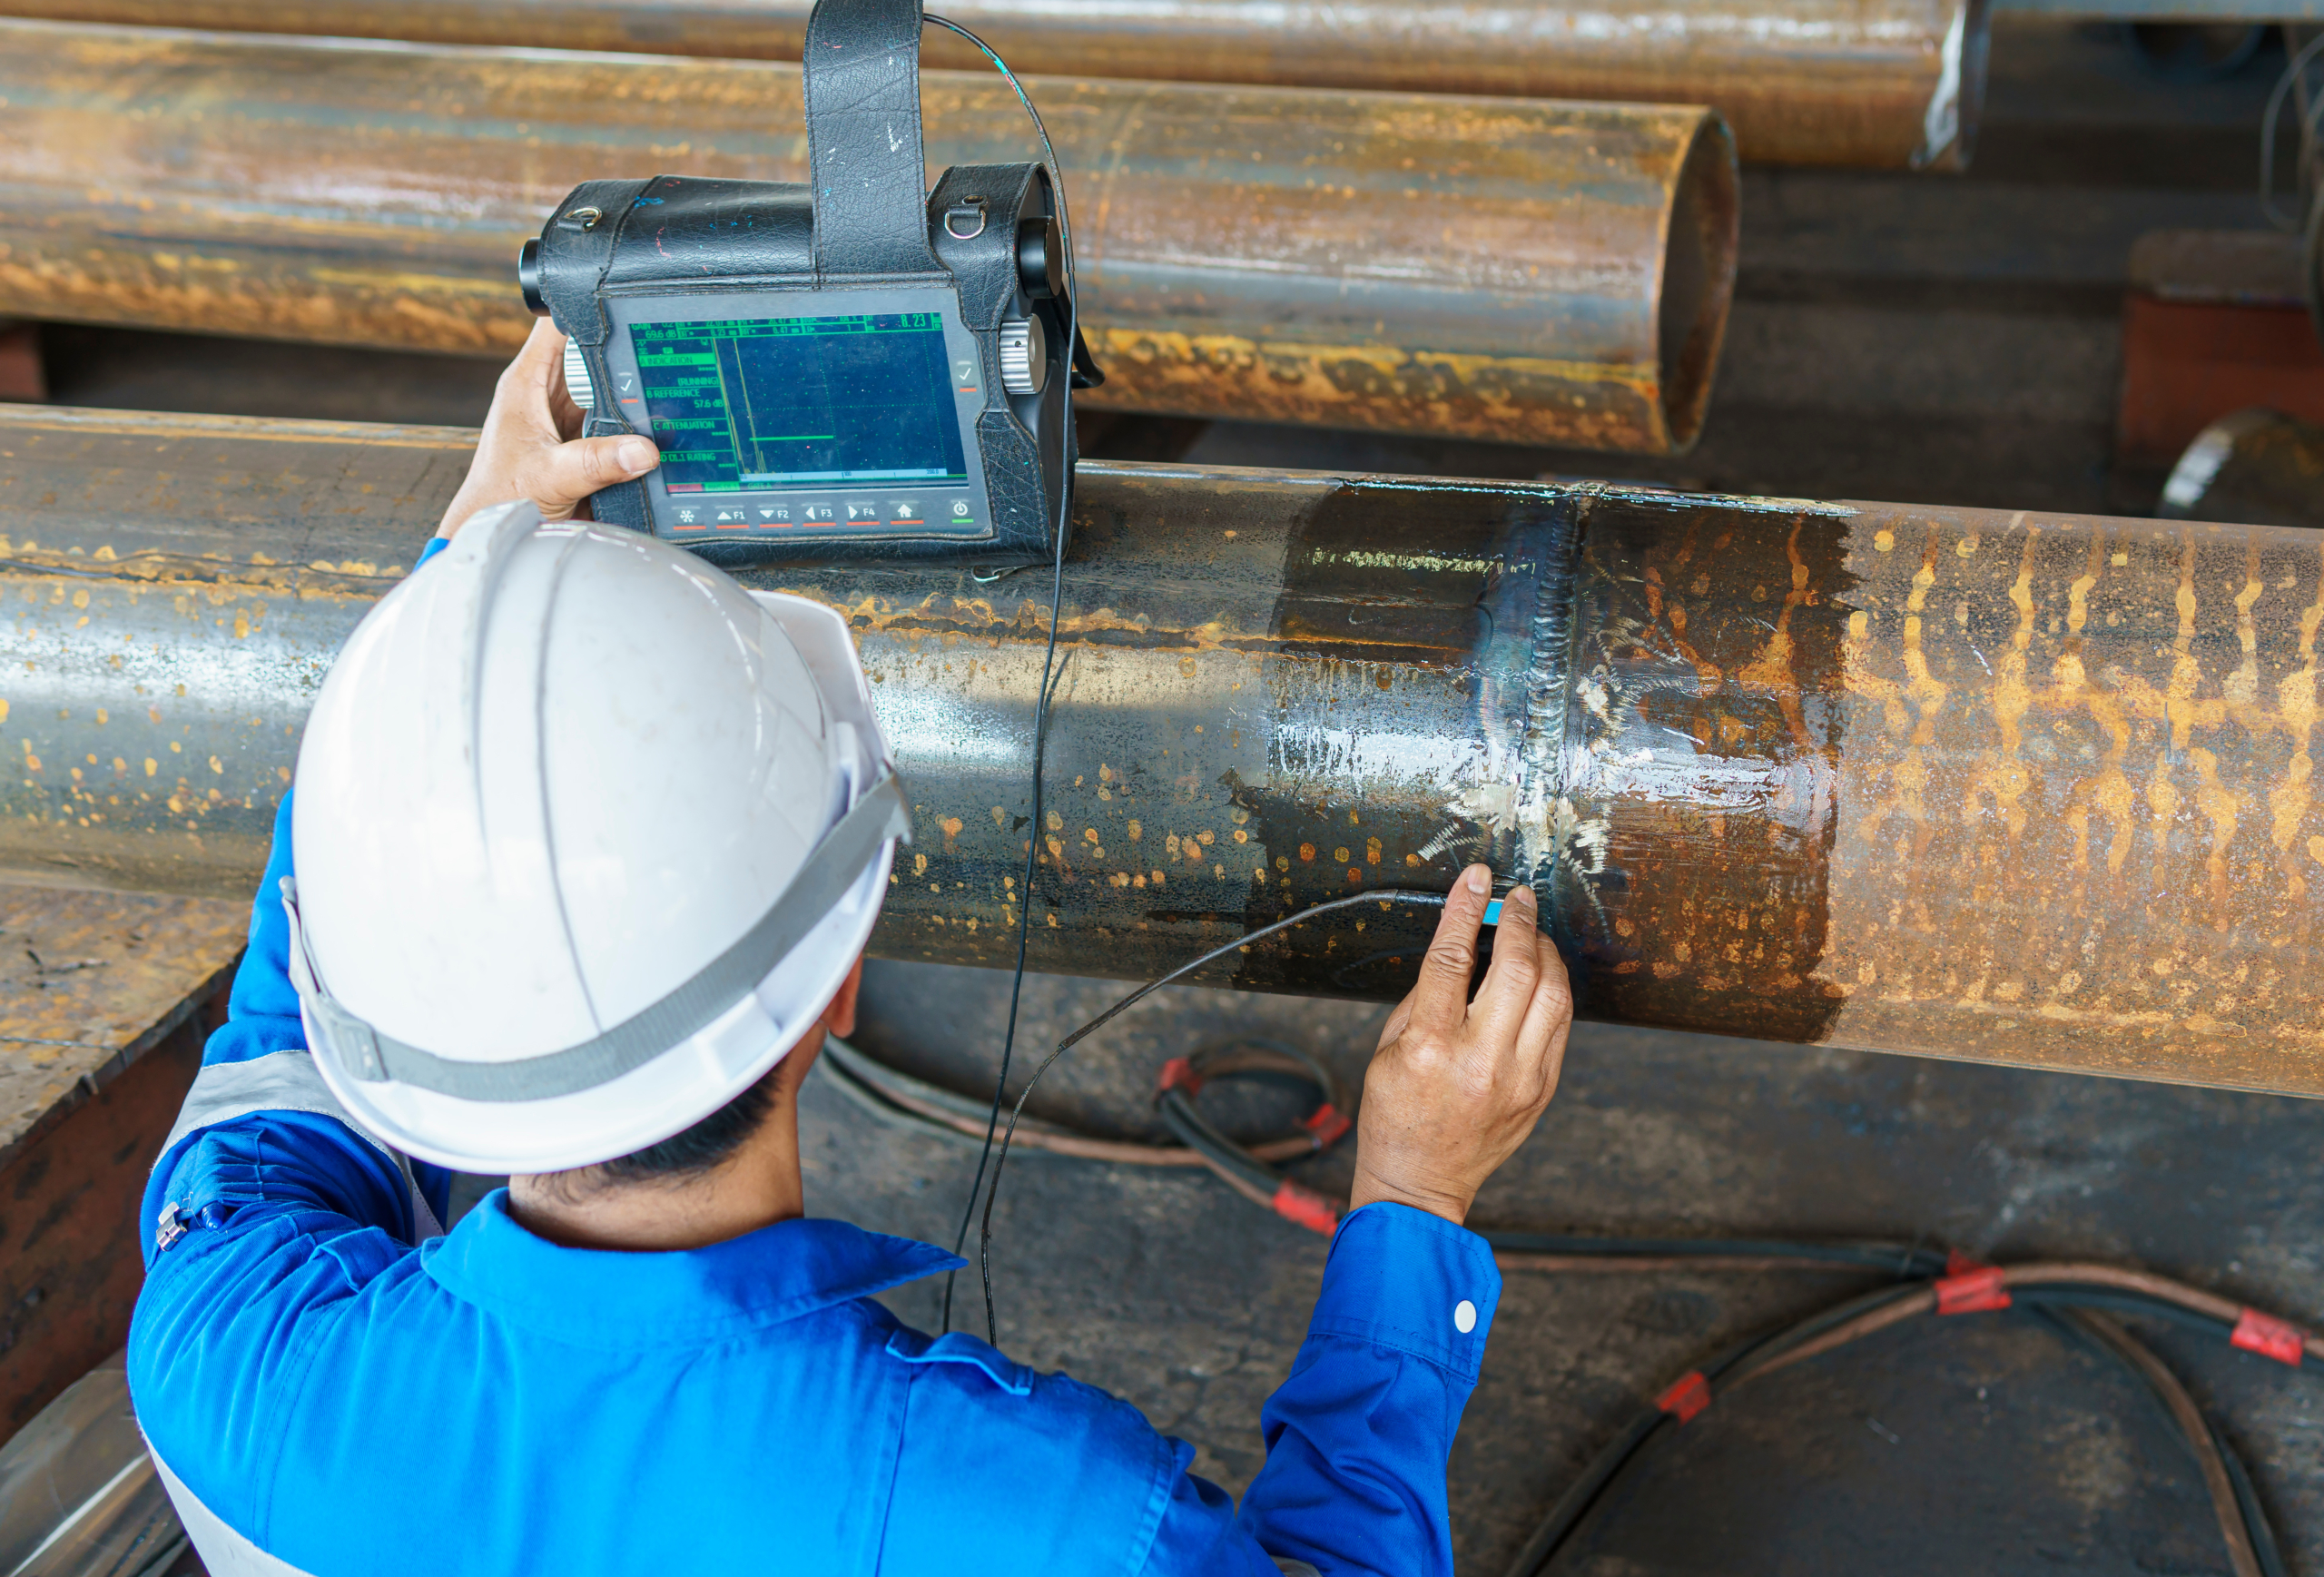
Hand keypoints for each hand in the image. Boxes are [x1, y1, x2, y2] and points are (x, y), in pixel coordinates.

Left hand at [436, 317, 660, 538]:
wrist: (496, 537)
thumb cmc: (499, 502)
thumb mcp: (550, 477)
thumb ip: (596, 463)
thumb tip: (644, 450)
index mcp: (526, 384)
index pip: (556, 324)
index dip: (585, 307)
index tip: (622, 304)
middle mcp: (546, 395)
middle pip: (592, 355)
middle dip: (622, 356)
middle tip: (660, 356)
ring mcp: (566, 419)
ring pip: (608, 391)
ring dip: (630, 396)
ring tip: (663, 393)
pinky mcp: (583, 445)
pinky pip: (616, 426)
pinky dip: (633, 429)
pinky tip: (655, 429)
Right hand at [1348, 866, 1570, 1224]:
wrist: (1421, 1181)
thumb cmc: (1396, 1113)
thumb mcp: (1388, 1047)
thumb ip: (1425, 997)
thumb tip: (1463, 948)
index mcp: (1430, 1046)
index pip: (1453, 958)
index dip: (1467, 909)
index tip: (1479, 878)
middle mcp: (1480, 1060)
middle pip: (1517, 969)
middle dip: (1521, 922)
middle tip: (1519, 898)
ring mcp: (1519, 1078)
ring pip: (1554, 994)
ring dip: (1546, 952)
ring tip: (1533, 933)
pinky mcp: (1542, 1090)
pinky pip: (1560, 1026)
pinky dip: (1554, 991)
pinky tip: (1541, 976)